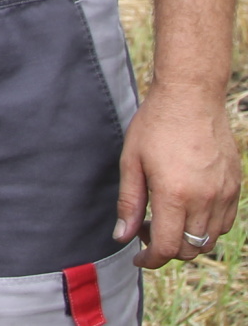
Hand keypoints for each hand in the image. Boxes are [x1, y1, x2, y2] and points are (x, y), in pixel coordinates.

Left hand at [115, 81, 240, 267]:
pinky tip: (188, 210)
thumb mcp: (131, 161)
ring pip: (208, 239)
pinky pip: (224, 223)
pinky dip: (206, 227)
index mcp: (174, 194)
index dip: (150, 260)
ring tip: (166, 218)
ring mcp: (224, 194)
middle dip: (165, 248)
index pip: (166, 247)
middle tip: (145, 229)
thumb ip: (129, 202)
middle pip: (188, 248)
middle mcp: (204, 199)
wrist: (192, 98)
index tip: (138, 257)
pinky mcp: (235, 187)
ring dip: (186, 240)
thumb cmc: (155, 125)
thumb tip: (122, 236)